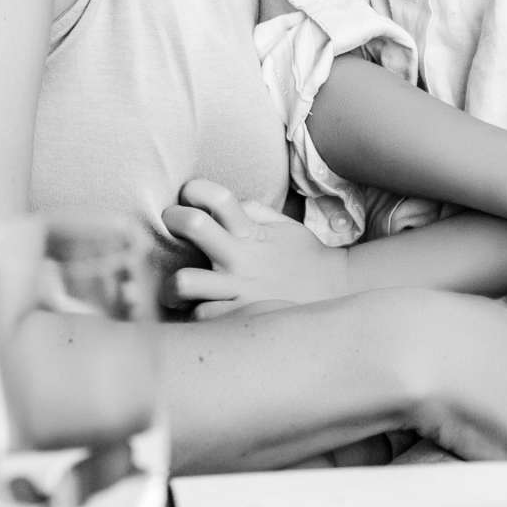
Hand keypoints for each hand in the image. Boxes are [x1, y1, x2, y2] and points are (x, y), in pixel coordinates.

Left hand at [161, 179, 347, 317]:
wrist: (336, 294)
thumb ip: (254, 210)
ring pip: (185, 282)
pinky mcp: (239, 317)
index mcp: (250, 232)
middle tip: (170, 227)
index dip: (196, 189)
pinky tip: (198, 313)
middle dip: (173, 219)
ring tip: (173, 289)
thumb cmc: (302, 259)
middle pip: (194, 225)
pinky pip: (201, 316)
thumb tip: (221, 203)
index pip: (219, 197)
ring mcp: (237, 289)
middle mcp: (240, 257)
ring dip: (172, 284)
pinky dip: (195, 315)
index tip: (187, 194)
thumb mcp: (284, 226)